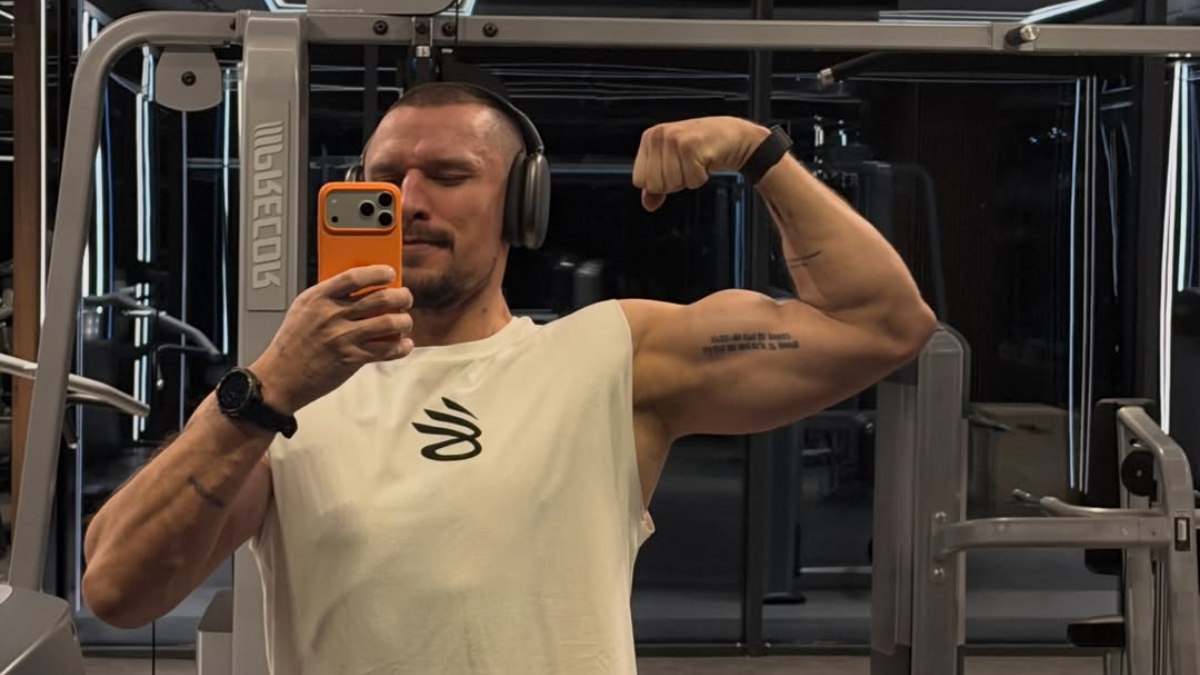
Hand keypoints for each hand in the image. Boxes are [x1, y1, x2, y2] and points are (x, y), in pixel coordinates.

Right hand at [250, 265, 413, 413]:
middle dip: (401, 296)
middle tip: (405, 298)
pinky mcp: (351, 359)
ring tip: (405, 322)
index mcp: (318, 298)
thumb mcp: (302, 309)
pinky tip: (404, 344)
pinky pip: (386, 350)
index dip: (378, 272)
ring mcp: (343, 337)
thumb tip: (358, 286)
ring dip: (404, 321)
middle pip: (380, 298)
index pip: (355, 277)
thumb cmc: (291, 343)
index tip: (390, 273)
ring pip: (388, 322)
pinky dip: (401, 347)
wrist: (280, 377)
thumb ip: (327, 296)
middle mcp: (332, 315)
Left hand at [632, 116, 770, 211]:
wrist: (733, 136)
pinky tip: (705, 161)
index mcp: (649, 138)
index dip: (659, 183)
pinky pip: (690, 180)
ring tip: (696, 162)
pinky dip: (701, 177)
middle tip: (687, 165)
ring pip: (672, 184)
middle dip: (674, 182)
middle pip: (655, 185)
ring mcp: (674, 139)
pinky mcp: (691, 146)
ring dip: (688, 179)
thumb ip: (656, 184)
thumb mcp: (673, 164)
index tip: (674, 168)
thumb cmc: (703, 148)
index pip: (639, 180)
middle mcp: (658, 136)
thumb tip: (647, 204)